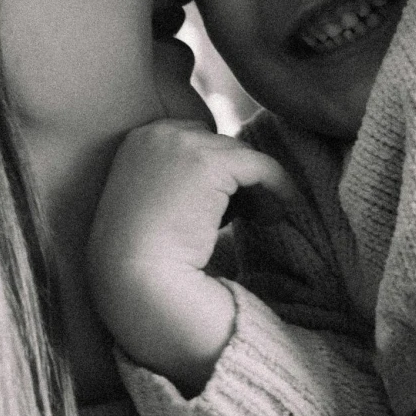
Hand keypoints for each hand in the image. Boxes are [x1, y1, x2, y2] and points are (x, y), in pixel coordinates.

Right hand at [86, 119, 293, 394]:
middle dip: (238, 178)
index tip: (234, 207)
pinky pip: (262, 166)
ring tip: (266, 219)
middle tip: (255, 215)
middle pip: (220, 144)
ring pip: (242, 156)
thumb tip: (231, 183)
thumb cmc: (143, 261)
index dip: (219, 174)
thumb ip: (181, 185)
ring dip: (256, 187)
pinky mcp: (210, 163)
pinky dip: (279, 187)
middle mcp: (156, 134)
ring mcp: (182, 143)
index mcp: (139, 141)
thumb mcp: (154, 208)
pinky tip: (280, 215)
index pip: (195, 141)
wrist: (135, 281)